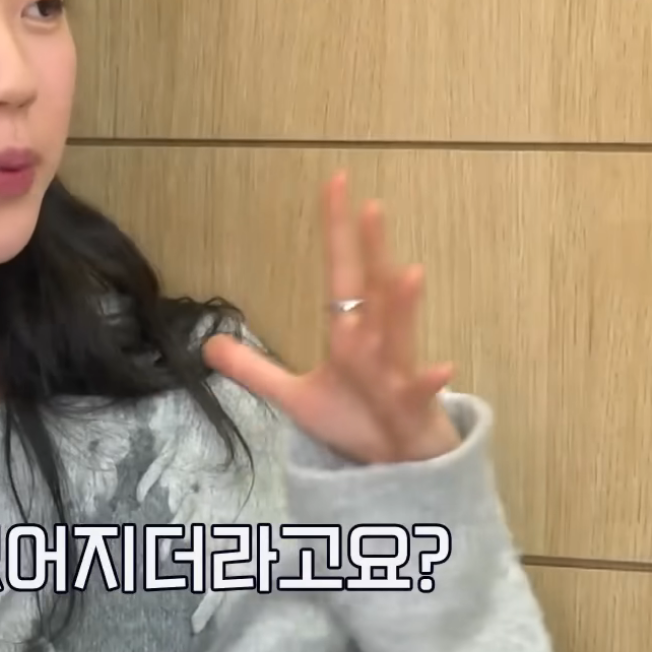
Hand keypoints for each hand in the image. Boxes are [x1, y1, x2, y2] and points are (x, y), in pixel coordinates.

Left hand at [203, 172, 459, 463]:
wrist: (402, 467)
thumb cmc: (358, 421)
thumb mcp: (295, 397)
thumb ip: (254, 369)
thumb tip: (208, 344)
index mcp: (350, 333)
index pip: (341, 274)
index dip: (336, 232)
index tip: (336, 183)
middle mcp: (376, 344)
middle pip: (370, 292)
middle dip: (370, 252)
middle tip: (371, 206)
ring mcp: (396, 374)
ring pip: (397, 335)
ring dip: (403, 307)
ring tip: (408, 271)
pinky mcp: (412, 408)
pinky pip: (420, 393)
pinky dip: (431, 381)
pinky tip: (443, 367)